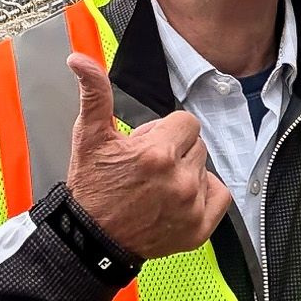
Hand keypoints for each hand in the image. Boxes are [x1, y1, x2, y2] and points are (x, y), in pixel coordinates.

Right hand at [64, 53, 230, 259]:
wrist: (90, 239)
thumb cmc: (92, 189)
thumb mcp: (89, 137)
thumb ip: (94, 93)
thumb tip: (81, 60)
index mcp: (157, 153)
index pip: (186, 122)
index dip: (164, 131)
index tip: (147, 146)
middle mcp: (179, 179)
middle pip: (196, 144)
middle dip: (175, 150)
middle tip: (148, 167)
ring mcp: (191, 206)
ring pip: (205, 168)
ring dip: (186, 172)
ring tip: (158, 185)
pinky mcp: (199, 228)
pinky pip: (220, 195)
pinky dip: (204, 194)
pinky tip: (178, 198)